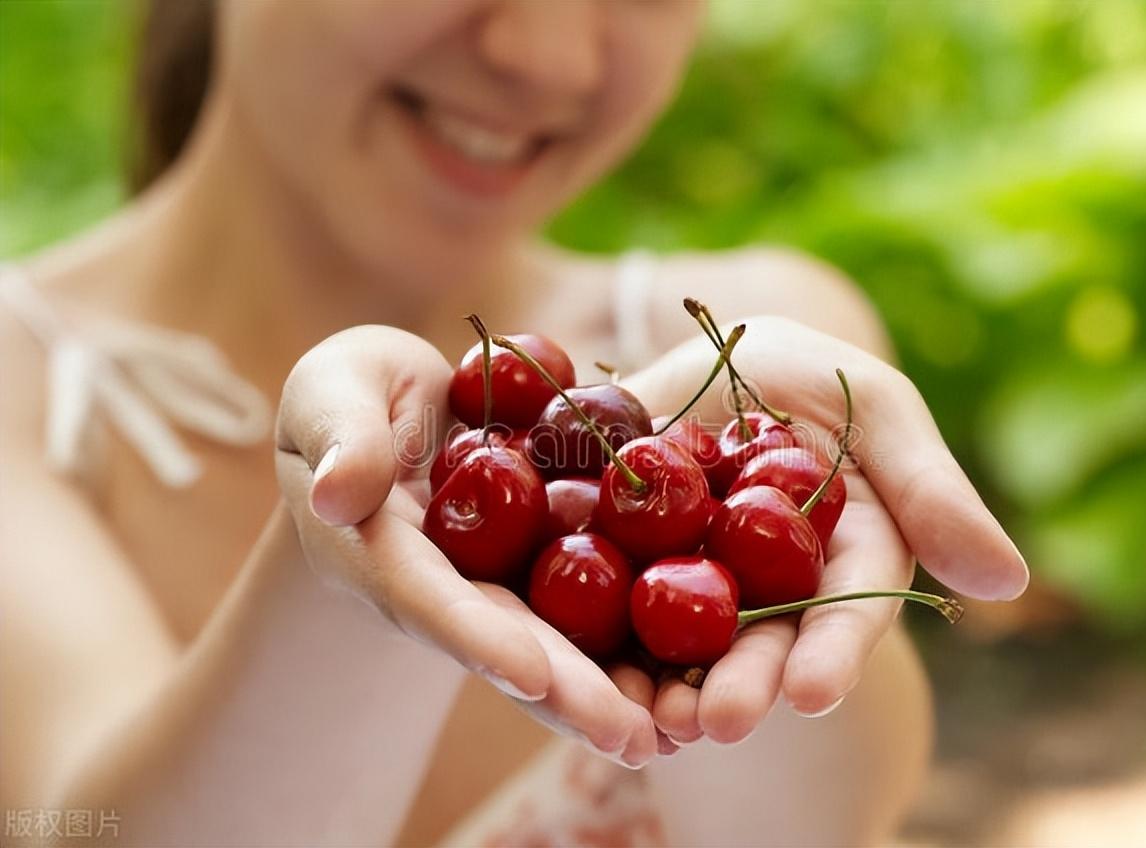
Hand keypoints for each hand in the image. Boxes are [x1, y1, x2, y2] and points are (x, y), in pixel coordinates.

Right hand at [274, 325, 656, 766]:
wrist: (402, 410)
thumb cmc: (352, 393)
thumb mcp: (331, 393)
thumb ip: (340, 436)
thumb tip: (337, 496)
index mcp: (380, 550)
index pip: (428, 597)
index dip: (476, 636)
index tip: (529, 673)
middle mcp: (445, 586)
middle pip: (509, 640)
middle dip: (568, 692)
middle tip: (629, 738)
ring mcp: (498, 581)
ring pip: (558, 638)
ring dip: (612, 688)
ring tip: (672, 734)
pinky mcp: (543, 563)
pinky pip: (593, 599)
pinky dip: (637, 639)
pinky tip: (693, 672)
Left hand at [622, 316, 1027, 744]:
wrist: (702, 356)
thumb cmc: (805, 375)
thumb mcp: (873, 405)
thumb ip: (931, 488)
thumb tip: (1009, 582)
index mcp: (845, 553)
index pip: (848, 608)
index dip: (833, 653)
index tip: (811, 694)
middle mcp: (777, 586)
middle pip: (765, 643)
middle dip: (746, 685)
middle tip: (717, 722)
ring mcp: (702, 583)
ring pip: (691, 646)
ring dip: (673, 689)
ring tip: (651, 720)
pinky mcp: (632, 569)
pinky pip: (617, 613)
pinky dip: (609, 651)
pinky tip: (593, 681)